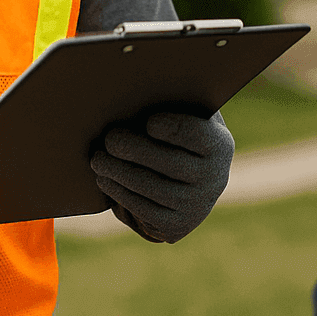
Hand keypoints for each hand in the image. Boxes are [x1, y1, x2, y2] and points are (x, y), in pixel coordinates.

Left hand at [90, 111, 234, 242]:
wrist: (191, 183)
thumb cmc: (178, 136)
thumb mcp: (186, 115)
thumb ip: (171, 102)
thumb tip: (135, 90)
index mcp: (218, 144)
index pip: (196, 134)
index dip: (172, 128)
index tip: (149, 121)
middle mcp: (214, 177)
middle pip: (168, 163)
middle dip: (133, 150)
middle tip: (109, 139)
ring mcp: (195, 205)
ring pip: (151, 188)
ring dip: (118, 173)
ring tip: (98, 159)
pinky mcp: (175, 225)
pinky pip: (143, 210)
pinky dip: (119, 193)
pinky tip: (105, 179)